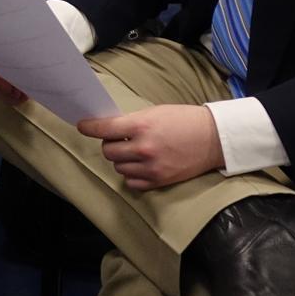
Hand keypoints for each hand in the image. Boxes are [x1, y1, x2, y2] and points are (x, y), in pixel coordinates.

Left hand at [76, 104, 223, 190]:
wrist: (212, 138)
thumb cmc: (184, 120)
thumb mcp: (155, 112)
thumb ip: (131, 122)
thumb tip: (109, 128)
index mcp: (141, 126)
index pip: (105, 129)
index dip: (89, 127)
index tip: (82, 126)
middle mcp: (143, 148)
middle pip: (108, 152)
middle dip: (111, 145)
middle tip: (119, 140)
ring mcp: (151, 167)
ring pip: (119, 168)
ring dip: (121, 160)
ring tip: (133, 152)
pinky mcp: (159, 181)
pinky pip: (132, 182)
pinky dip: (131, 175)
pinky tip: (139, 165)